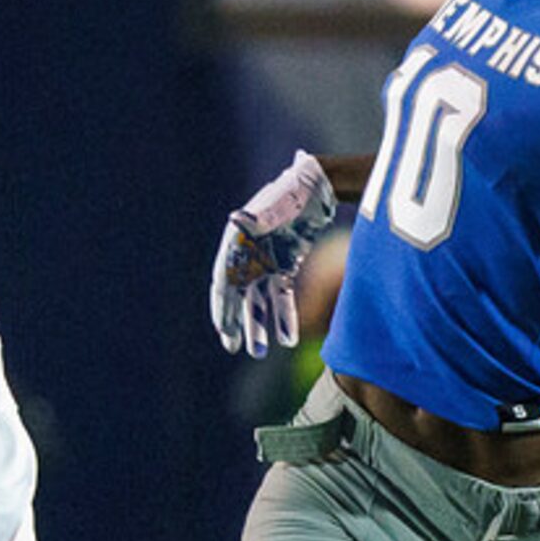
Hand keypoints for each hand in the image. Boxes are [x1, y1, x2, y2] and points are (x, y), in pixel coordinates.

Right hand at [210, 151, 335, 357]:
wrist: (318, 187)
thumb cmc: (293, 193)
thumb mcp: (275, 204)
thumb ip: (259, 216)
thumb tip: (239, 220)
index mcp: (235, 243)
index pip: (222, 280)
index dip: (222, 305)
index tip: (224, 328)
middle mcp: (245, 257)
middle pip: (236, 296)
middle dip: (235, 323)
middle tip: (233, 347)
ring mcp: (264, 264)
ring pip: (259, 302)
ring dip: (259, 327)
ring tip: (259, 353)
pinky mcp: (284, 267)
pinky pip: (282, 297)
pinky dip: (284, 317)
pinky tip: (287, 339)